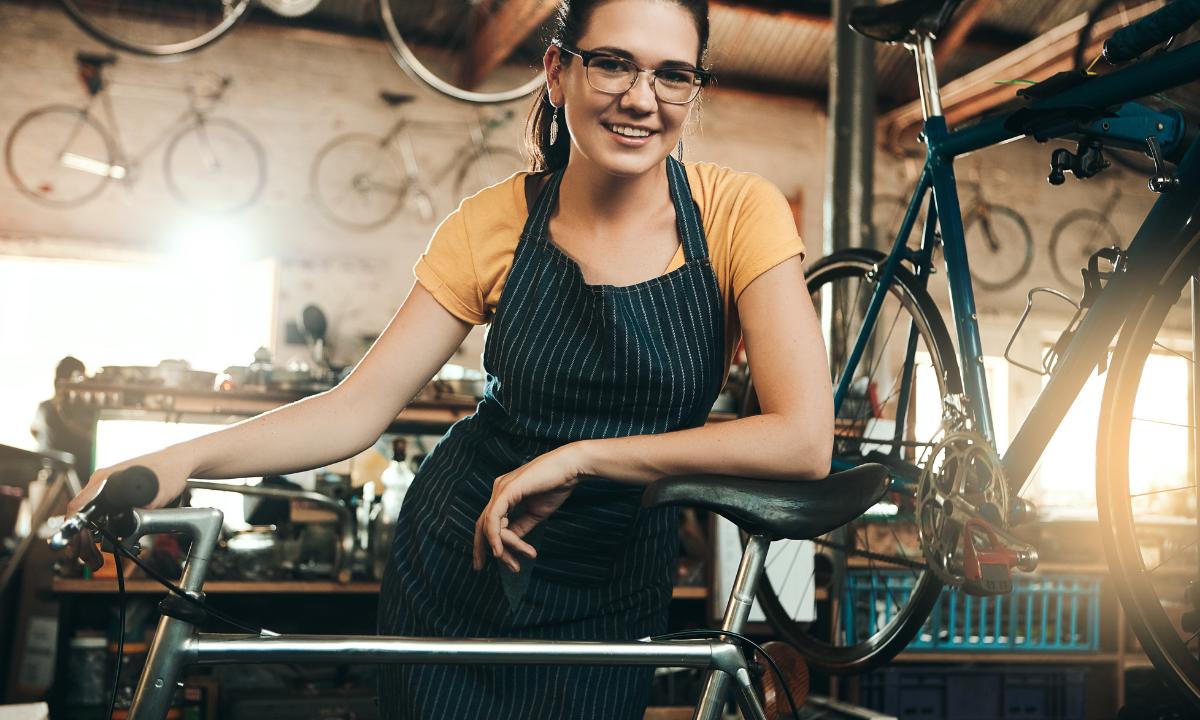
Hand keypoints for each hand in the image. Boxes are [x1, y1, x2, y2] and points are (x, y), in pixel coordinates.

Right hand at [64, 453, 190, 570]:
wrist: (180, 462)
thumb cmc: (168, 472)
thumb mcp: (153, 495)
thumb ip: (135, 509)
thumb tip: (121, 525)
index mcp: (103, 480)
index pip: (77, 508)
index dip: (75, 532)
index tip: (77, 551)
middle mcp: (100, 482)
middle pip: (80, 516)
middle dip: (82, 542)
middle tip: (91, 560)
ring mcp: (105, 486)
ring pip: (89, 517)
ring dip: (90, 539)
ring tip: (95, 558)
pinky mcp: (114, 491)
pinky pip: (100, 513)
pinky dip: (99, 530)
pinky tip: (104, 542)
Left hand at [472, 446, 586, 572]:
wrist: (571, 469)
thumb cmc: (556, 486)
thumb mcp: (535, 514)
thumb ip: (520, 527)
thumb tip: (508, 544)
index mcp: (504, 495)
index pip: (489, 523)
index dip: (492, 544)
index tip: (508, 564)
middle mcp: (498, 490)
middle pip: (481, 524)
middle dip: (479, 548)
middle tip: (479, 569)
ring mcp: (501, 489)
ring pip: (489, 526)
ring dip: (502, 548)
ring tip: (517, 564)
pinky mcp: (507, 490)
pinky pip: (494, 518)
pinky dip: (495, 537)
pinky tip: (499, 552)